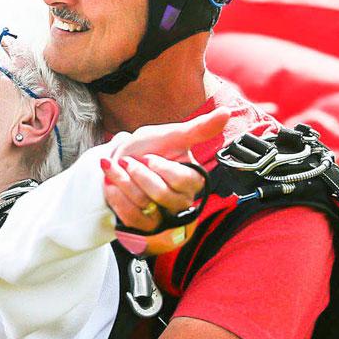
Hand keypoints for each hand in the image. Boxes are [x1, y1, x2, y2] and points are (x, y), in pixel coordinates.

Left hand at [103, 108, 228, 232]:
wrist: (119, 161)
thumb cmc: (148, 147)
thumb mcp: (170, 135)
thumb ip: (198, 129)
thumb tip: (227, 112)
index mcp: (193, 180)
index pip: (182, 180)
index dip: (159, 166)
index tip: (147, 155)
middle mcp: (181, 201)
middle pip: (162, 195)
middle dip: (138, 173)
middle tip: (128, 161)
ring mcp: (163, 215)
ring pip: (144, 205)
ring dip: (122, 182)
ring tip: (116, 169)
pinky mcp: (144, 225)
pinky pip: (131, 218)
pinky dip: (117, 197)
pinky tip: (111, 184)